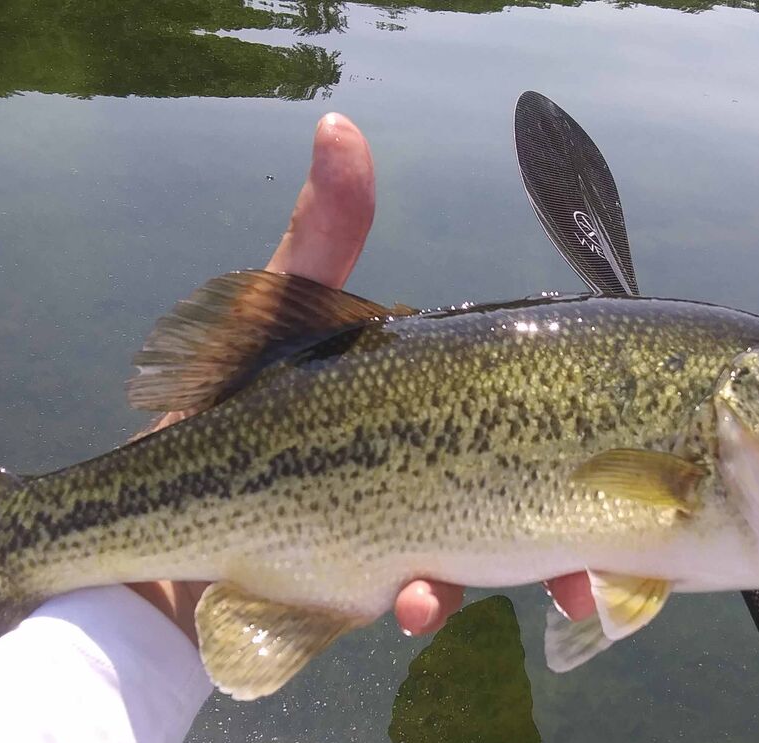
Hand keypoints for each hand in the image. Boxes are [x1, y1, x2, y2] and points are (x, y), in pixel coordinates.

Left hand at [129, 113, 593, 643]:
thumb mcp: (271, 319)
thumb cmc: (214, 408)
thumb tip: (339, 124)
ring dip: (501, 577)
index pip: (517, 410)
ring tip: (463, 591)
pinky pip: (421, 597)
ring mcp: (404, 530)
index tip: (609, 445)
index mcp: (423, 402)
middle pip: (524, 499)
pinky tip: (415, 602)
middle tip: (589, 568)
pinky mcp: (371, 584)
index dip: (571, 435)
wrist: (150, 520)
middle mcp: (428, 466)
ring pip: (485, 557)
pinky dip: (428, 602)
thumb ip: (322, 239)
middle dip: (562, 537)